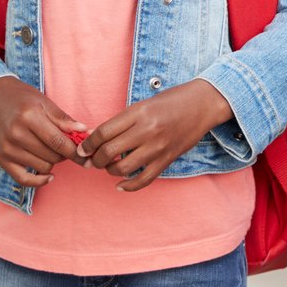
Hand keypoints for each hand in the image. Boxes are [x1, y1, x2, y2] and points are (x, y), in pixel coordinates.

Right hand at [0, 76, 87, 188]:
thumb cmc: (24, 99)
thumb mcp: (46, 103)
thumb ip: (64, 120)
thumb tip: (85, 132)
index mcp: (29, 117)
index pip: (58, 141)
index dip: (75, 151)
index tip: (87, 156)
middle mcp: (16, 134)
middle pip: (52, 156)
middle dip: (65, 154)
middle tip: (66, 145)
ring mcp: (7, 149)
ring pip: (43, 167)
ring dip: (53, 162)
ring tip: (52, 149)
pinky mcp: (1, 160)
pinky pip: (24, 180)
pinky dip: (39, 180)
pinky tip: (49, 175)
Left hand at [80, 80, 231, 191]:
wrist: (203, 104)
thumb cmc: (172, 100)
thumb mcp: (144, 104)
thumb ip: (123, 121)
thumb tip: (98, 138)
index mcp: (138, 112)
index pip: (103, 132)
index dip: (88, 143)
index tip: (82, 149)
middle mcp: (147, 130)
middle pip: (109, 152)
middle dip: (95, 159)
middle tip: (92, 160)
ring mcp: (158, 147)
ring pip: (123, 168)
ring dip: (110, 171)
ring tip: (109, 166)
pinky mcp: (167, 159)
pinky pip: (144, 179)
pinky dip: (129, 186)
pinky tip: (120, 185)